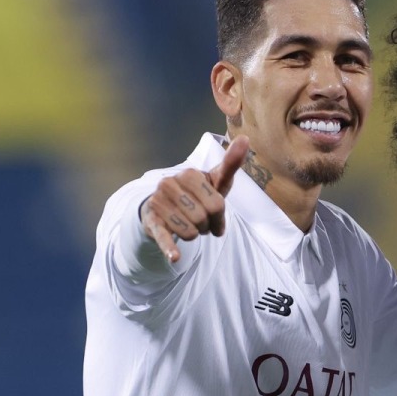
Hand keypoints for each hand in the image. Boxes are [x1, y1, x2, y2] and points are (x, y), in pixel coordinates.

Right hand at [140, 136, 248, 261]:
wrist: (163, 208)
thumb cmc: (196, 194)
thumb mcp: (216, 181)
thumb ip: (231, 163)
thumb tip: (245, 138)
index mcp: (189, 174)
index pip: (217, 204)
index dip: (220, 216)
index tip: (215, 214)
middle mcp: (169, 184)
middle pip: (204, 218)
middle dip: (207, 226)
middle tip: (200, 221)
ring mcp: (158, 202)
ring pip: (191, 231)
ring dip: (194, 235)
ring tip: (188, 226)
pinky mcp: (151, 221)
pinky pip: (163, 237)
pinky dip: (170, 248)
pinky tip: (175, 257)